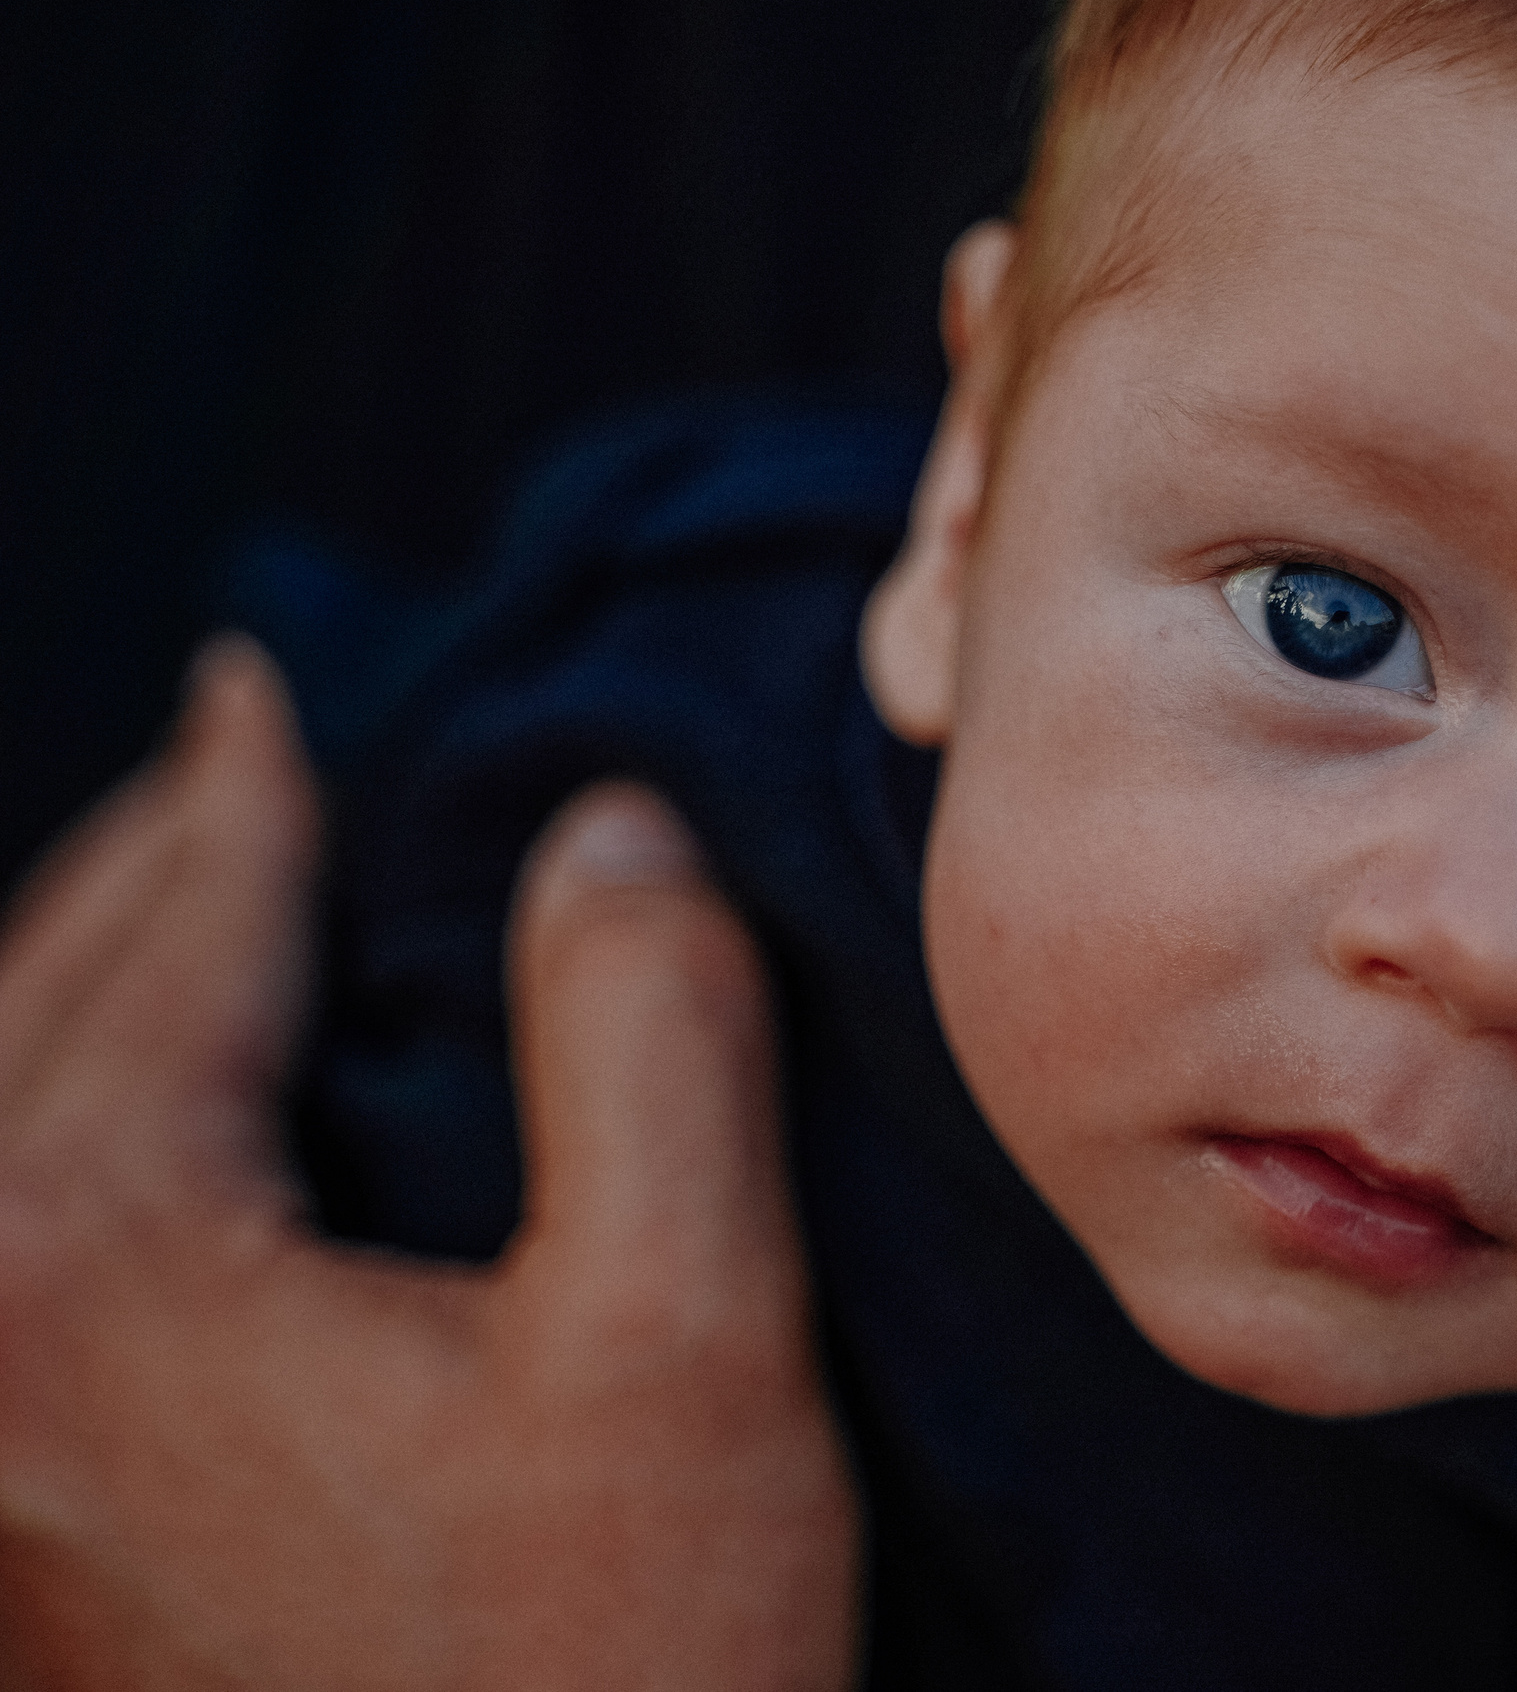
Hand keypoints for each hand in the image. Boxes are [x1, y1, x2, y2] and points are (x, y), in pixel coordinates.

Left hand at [0, 640, 853, 1689]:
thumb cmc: (607, 1675)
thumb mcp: (682, 1337)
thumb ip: (652, 1038)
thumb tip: (607, 830)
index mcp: (94, 1258)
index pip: (180, 944)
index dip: (246, 795)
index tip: (270, 689)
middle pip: (29, 1014)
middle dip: (137, 868)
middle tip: (228, 761)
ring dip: (71, 991)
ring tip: (167, 912)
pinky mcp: (16, 1541)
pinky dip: (53, 1131)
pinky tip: (130, 1136)